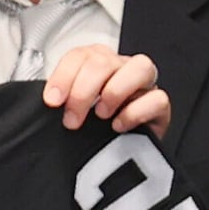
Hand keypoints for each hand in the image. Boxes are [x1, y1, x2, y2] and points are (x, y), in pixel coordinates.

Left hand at [44, 44, 168, 136]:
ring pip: (141, 66)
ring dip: (115, 91)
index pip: (80, 55)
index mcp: (97, 63)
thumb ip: (62, 100)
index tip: (53, 101)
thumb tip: (48, 101)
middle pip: (104, 61)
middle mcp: (121, 68)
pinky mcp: (160, 107)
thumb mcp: (74, 110)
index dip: (63, 76)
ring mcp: (144, 85)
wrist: (120, 155)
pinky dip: (136, 112)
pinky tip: (119, 125)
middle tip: (72, 119)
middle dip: (83, 91)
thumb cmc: (95, 128)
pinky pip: (158, 98)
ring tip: (101, 115)